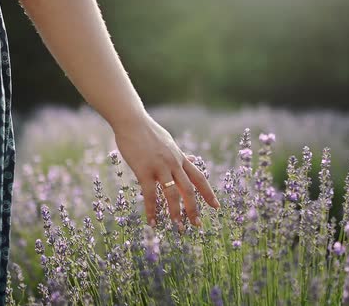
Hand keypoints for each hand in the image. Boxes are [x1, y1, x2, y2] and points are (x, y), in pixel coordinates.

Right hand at [112, 113, 219, 231]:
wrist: (131, 121)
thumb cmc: (146, 131)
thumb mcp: (168, 141)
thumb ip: (177, 153)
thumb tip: (188, 156)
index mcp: (180, 157)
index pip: (199, 178)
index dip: (209, 193)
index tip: (216, 207)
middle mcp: (174, 163)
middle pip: (189, 189)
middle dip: (194, 209)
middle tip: (197, 225)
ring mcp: (160, 167)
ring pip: (173, 194)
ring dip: (176, 213)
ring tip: (178, 228)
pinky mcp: (144, 170)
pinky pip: (150, 195)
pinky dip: (152, 211)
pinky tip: (152, 222)